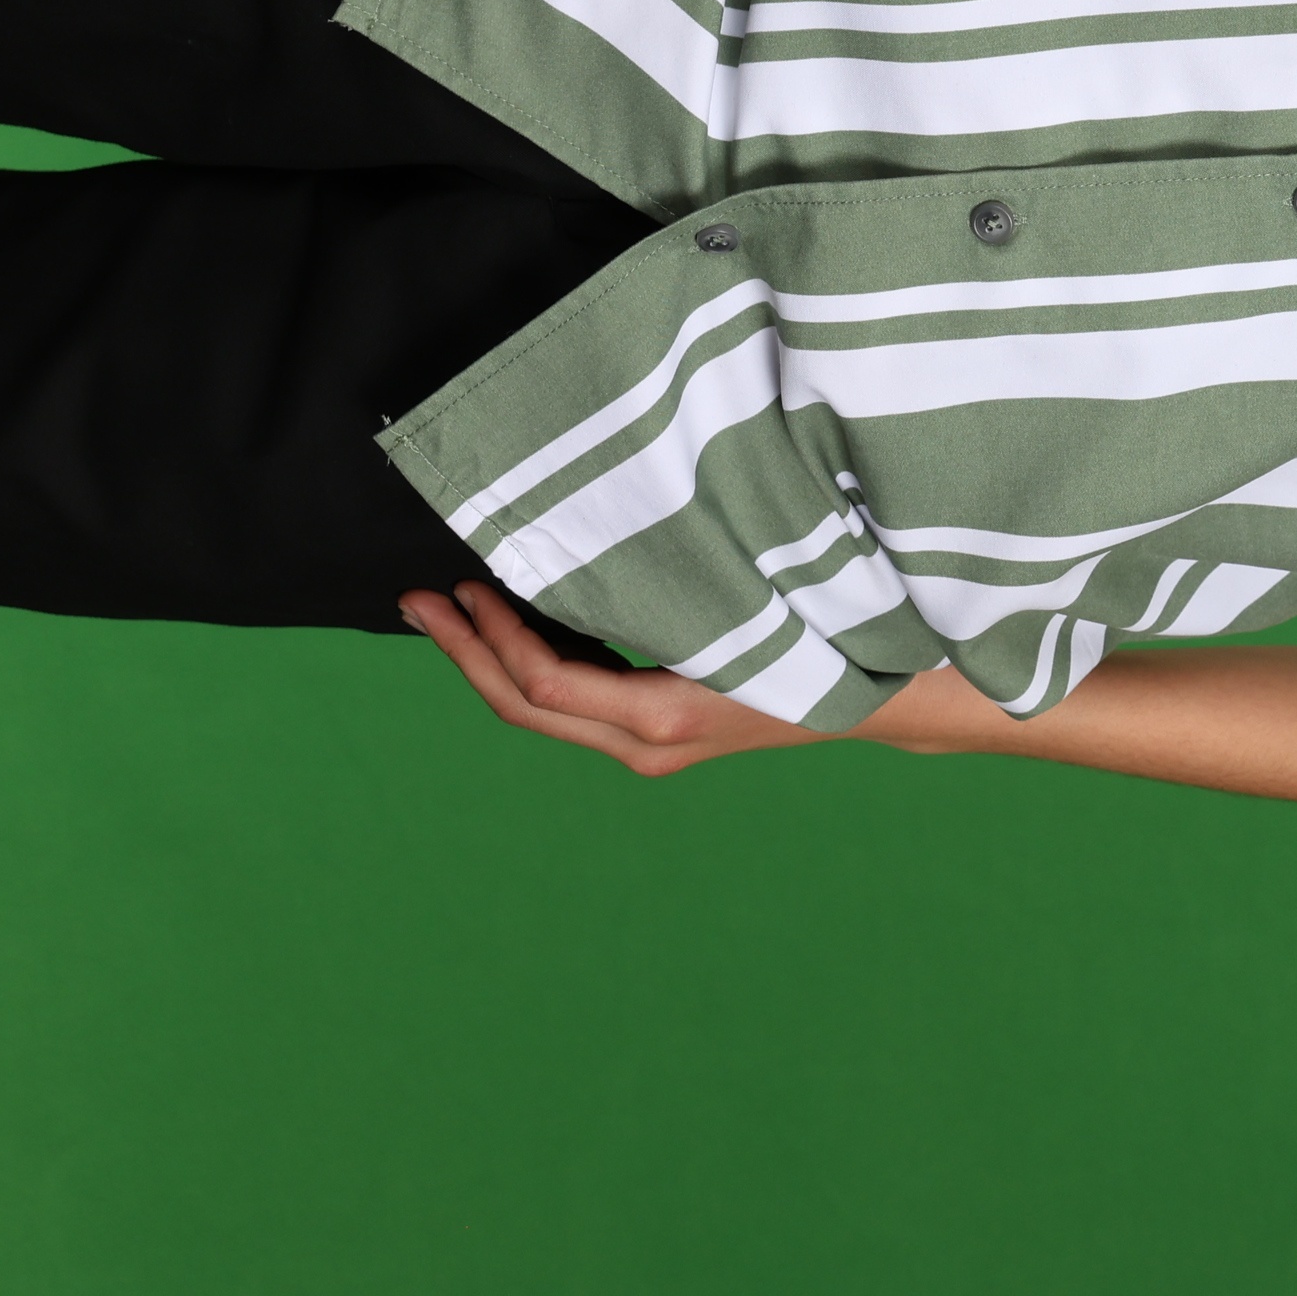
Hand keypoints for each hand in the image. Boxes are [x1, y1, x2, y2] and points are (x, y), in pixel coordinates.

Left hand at [401, 579, 836, 777]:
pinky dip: (532, 665)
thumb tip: (586, 545)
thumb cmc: (825, 639)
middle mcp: (645, 745)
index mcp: (664, 714)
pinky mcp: (655, 737)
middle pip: (523, 706)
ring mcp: (648, 750)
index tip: (464, 584)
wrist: (882, 702)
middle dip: (463, 652)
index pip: (546, 681)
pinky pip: (573, 705)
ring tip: (446, 612)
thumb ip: (668, 594)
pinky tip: (515, 626)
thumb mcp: (749, 611)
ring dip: (489, 661)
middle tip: (414, 603)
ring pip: (541, 712)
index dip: (495, 636)